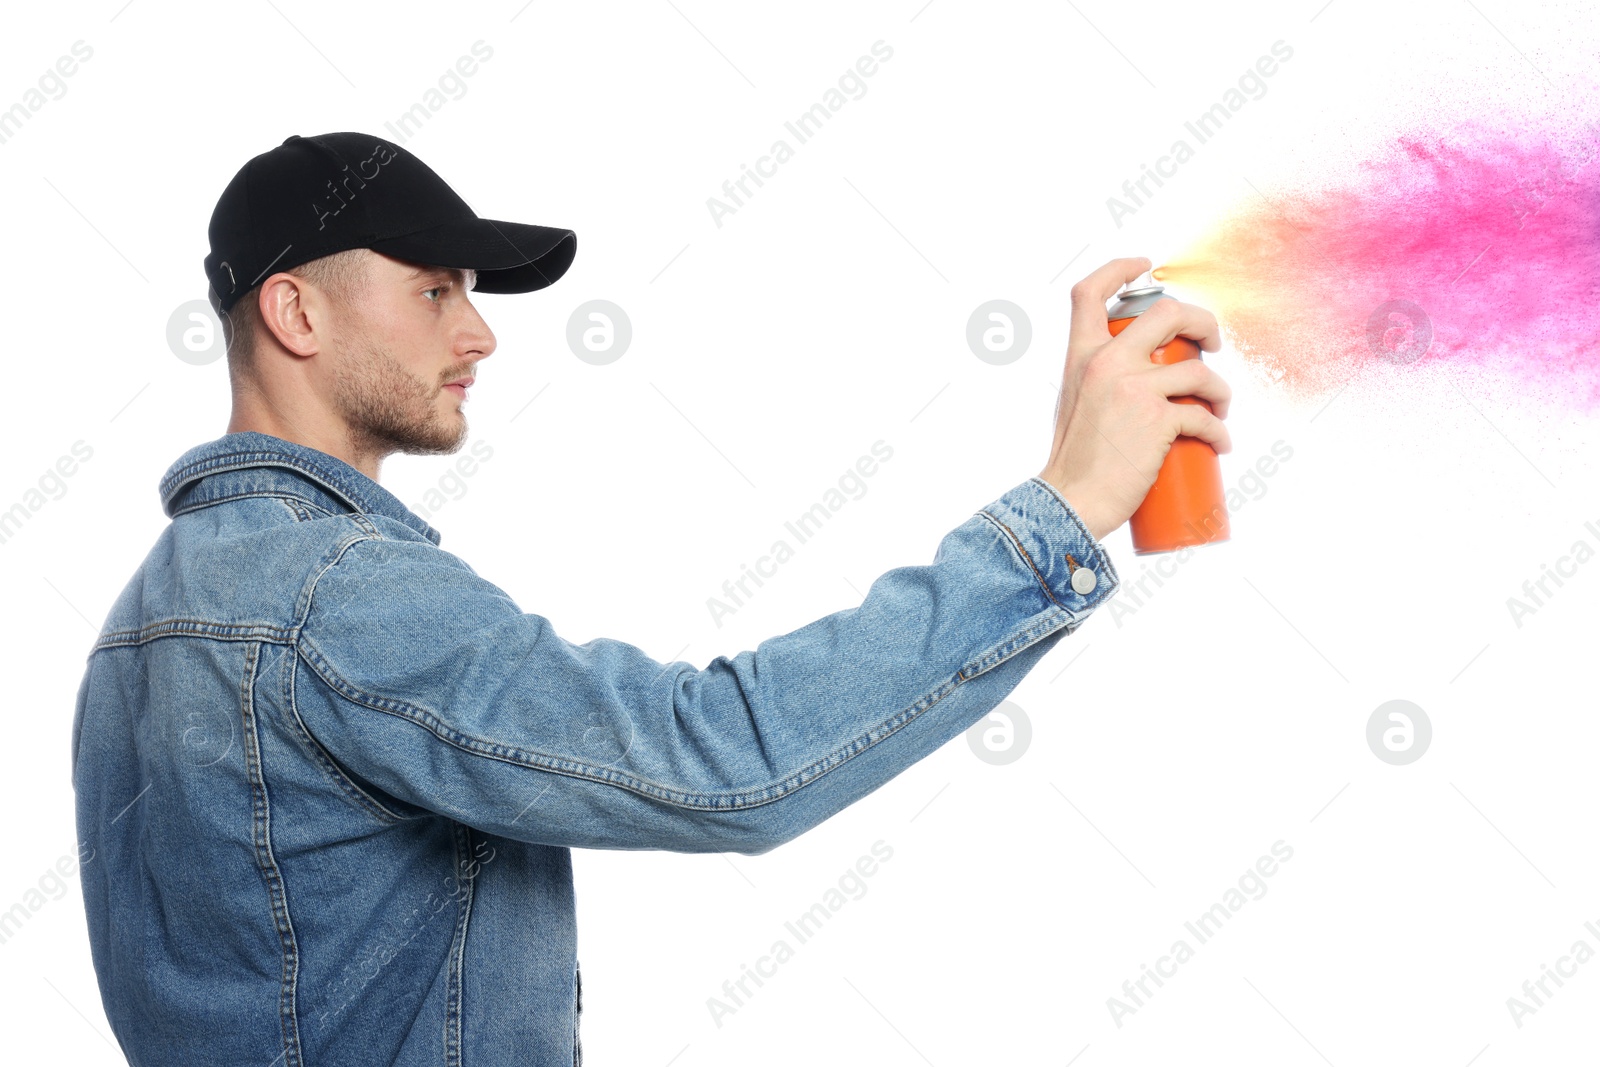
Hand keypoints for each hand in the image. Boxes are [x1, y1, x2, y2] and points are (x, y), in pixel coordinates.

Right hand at [1037, 257, 1232, 541]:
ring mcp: (1133, 388)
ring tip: (1221, 409)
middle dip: (1202, 321)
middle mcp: (1105, 363)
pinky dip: (1220, 430)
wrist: (1070, 501)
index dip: (1120, 270)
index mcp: (1079, 356)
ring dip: (1221, 389)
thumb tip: (1137, 379)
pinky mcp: (1157, 419)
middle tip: (1212, 343)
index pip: (1089, 292)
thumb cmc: (1072, 464)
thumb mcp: (1073, 405)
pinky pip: (1204, 415)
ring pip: (1199, 368)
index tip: (1147, 268)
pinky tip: (1222, 443)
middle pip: (1166, 312)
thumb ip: (1096, 383)